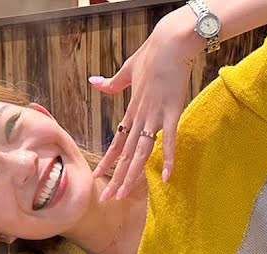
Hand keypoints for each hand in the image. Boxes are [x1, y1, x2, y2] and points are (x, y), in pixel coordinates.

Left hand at [91, 9, 200, 200]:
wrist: (170, 42)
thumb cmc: (152, 53)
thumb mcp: (128, 68)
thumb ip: (113, 82)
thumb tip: (93, 82)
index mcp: (131, 109)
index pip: (116, 141)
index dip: (108, 161)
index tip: (98, 177)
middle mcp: (140, 116)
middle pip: (125, 153)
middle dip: (116, 177)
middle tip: (107, 198)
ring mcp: (155, 116)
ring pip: (140, 152)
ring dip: (131, 175)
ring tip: (124, 194)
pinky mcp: (172, 111)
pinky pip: (169, 139)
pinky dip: (169, 158)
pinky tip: (168, 176)